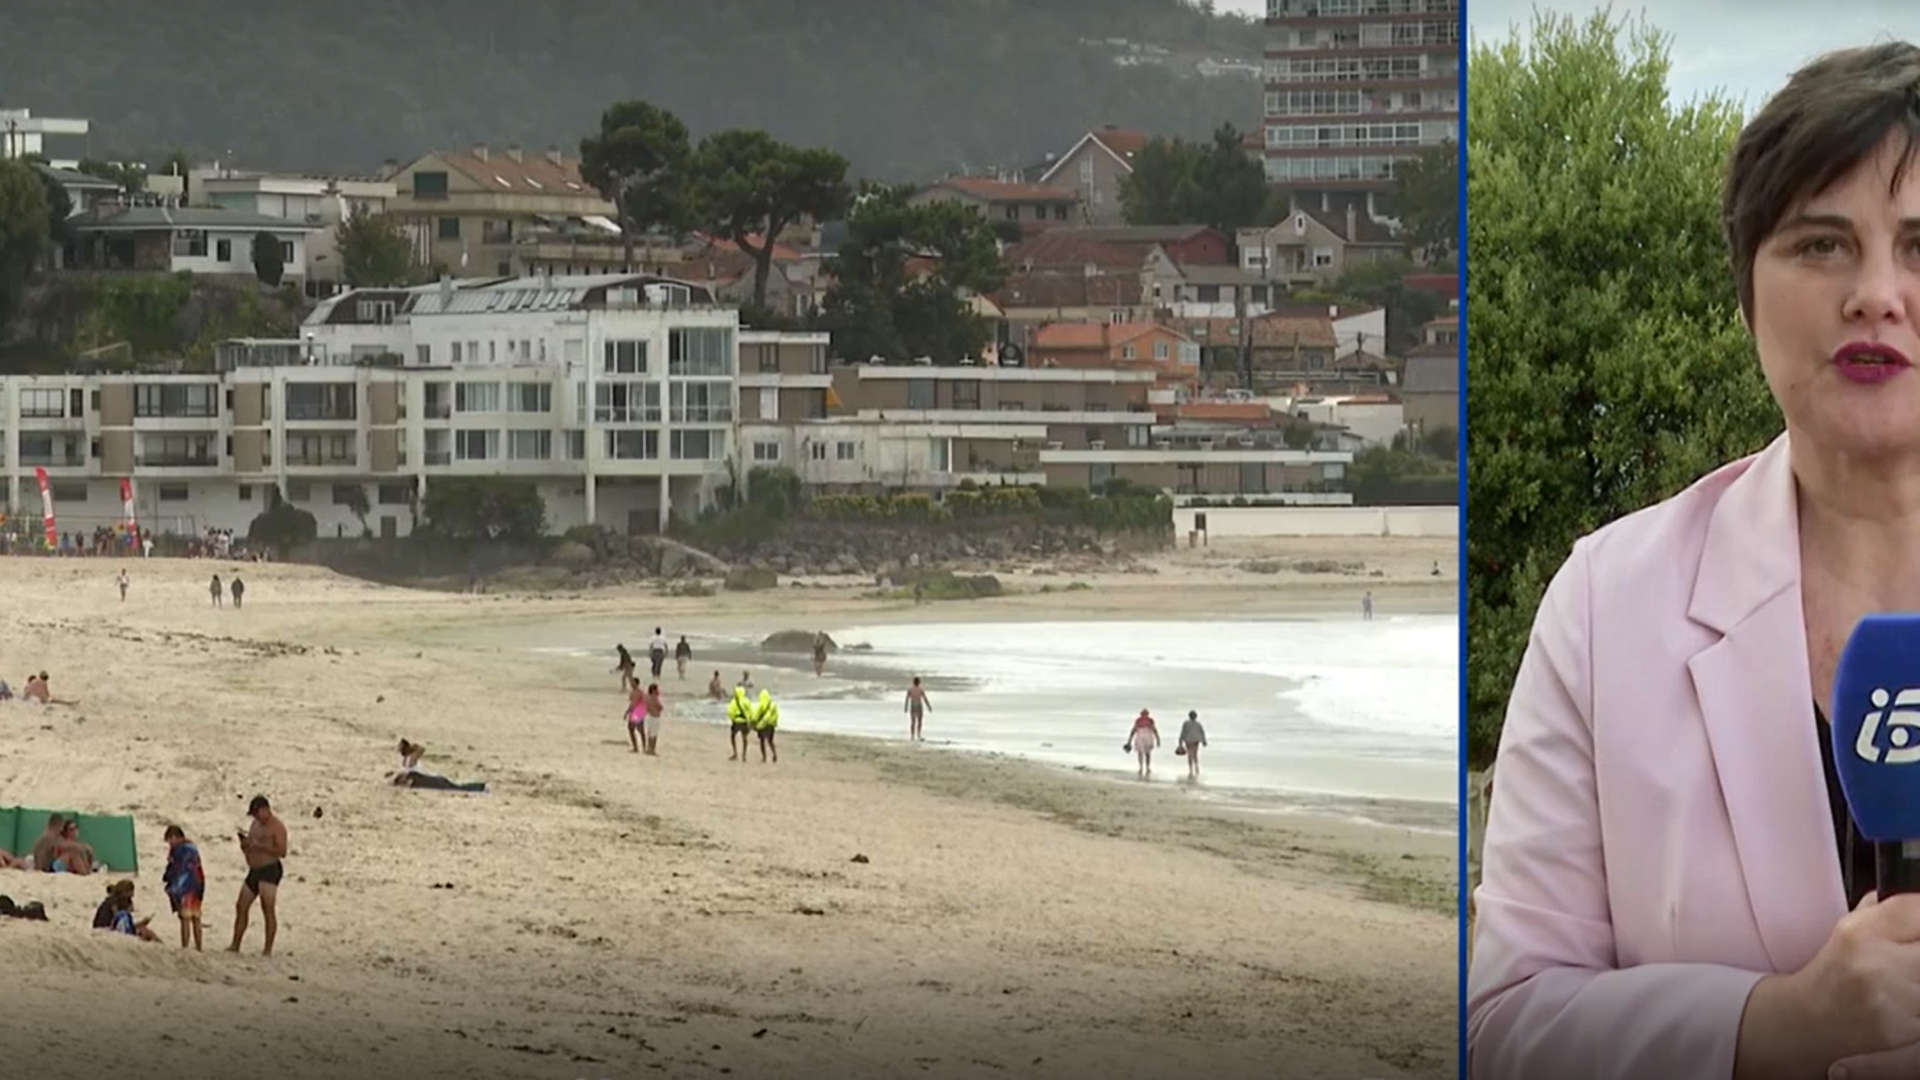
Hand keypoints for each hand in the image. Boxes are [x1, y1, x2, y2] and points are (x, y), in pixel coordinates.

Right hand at [1773, 892, 1919, 1073]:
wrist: (1808, 1020)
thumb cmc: (1832, 972)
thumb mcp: (1847, 928)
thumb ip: (1885, 909)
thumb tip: (1916, 899)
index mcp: (1859, 932)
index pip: (1916, 908)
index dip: (1919, 916)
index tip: (1916, 923)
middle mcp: (1875, 965)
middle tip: (1910, 957)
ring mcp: (1892, 1000)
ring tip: (1906, 978)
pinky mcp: (1904, 1030)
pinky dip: (1918, 1003)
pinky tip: (1904, 1000)